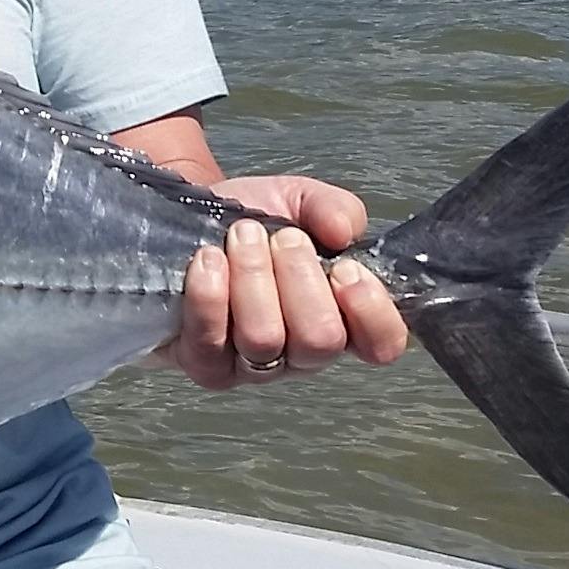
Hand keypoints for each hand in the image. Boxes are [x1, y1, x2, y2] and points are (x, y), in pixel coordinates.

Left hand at [163, 175, 409, 389]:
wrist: (186, 222)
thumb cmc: (253, 222)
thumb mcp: (299, 200)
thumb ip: (333, 208)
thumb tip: (344, 231)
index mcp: (342, 316)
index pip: (382, 343)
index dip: (372, 312)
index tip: (346, 269)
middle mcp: (303, 353)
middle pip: (320, 340)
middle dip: (299, 276)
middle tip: (282, 237)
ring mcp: (254, 367)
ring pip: (265, 339)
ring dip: (254, 277)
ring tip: (241, 237)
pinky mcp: (207, 366)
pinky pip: (211, 345)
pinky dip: (211, 296)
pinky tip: (208, 260)